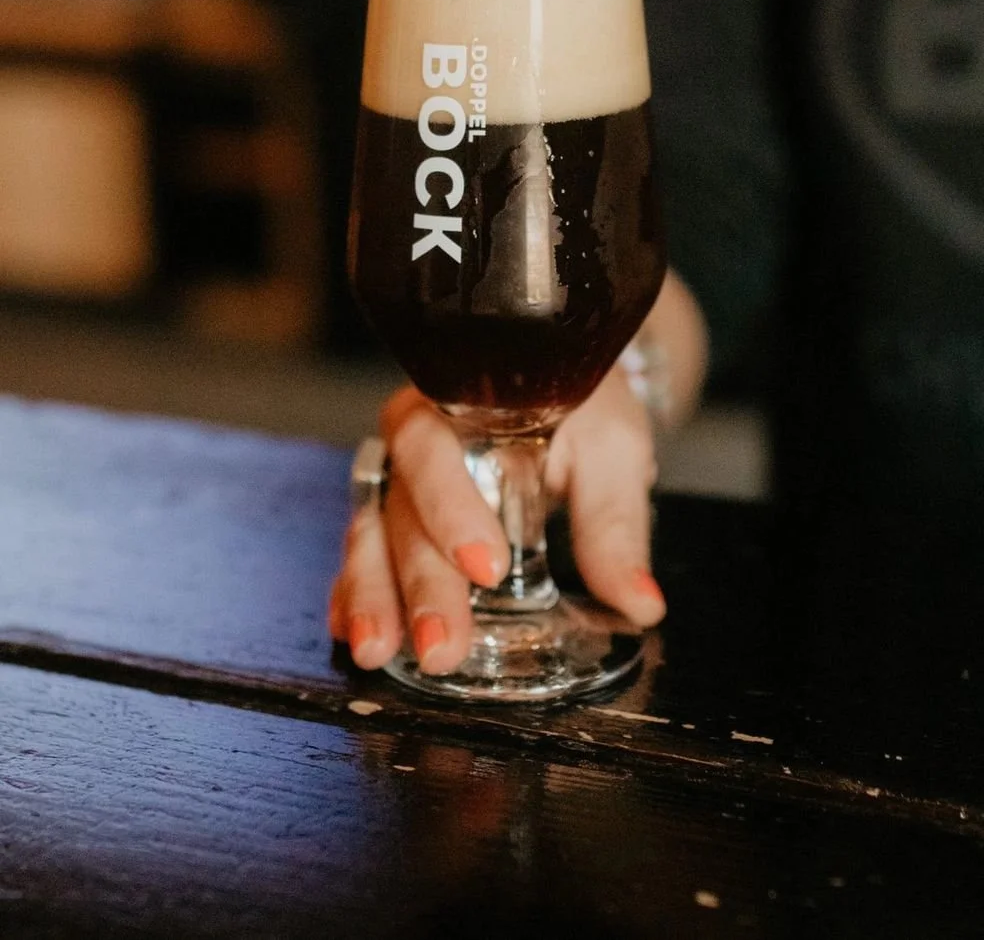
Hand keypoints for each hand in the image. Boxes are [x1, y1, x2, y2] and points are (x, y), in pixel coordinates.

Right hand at [329, 365, 665, 676]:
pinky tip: (351, 634)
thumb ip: (614, 524)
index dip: (452, 508)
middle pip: (402, 510)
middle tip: (440, 648)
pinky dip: (353, 594)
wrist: (560, 383)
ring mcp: (399, 481)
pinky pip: (364, 555)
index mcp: (458, 403)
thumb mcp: (610, 448)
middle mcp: (414, 441)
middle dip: (419, 584)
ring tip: (377, 652)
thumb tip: (640, 603)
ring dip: (372, 596)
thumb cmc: (583, 406)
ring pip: (372, 536)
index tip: (488, 567)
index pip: (435, 451)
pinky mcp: (395, 518)